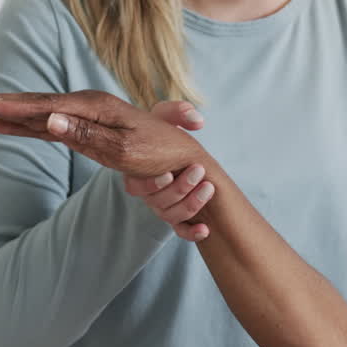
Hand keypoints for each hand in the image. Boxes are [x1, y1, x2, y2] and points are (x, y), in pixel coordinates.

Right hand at [0, 90, 203, 178]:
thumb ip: (85, 134)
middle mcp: (87, 106)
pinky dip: (24, 125)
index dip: (11, 106)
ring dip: (9, 112)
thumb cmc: (157, 154)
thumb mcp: (124, 149)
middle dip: (2, 102)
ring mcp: (85, 116)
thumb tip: (51, 120)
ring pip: (39, 113)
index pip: (44, 106)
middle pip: (36, 103)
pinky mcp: (85, 128)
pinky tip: (7, 127)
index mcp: (94, 108)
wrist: (181, 156)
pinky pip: (48, 125)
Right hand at [123, 101, 213, 241]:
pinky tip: (205, 230)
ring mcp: (163, 207)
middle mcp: (149, 194)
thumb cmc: (163, 134)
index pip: (137, 187)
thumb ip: (176, 113)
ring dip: (191, 205)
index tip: (169, 171)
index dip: (151, 183)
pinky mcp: (178, 218)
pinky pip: (182, 231)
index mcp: (138, 173)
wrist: (169, 152)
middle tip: (198, 171)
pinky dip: (192, 233)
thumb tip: (197, 121)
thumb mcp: (164, 118)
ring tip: (209, 188)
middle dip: (179, 189)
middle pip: (158, 203)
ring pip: (172, 216)